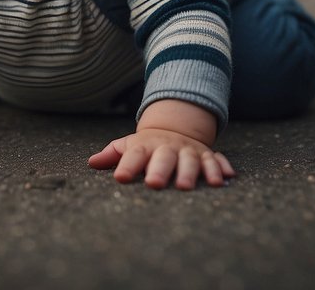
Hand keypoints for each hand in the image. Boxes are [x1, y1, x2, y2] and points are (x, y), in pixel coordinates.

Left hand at [88, 128, 234, 189]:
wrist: (174, 128)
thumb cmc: (147, 147)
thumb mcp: (128, 146)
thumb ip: (112, 155)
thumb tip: (91, 163)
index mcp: (146, 146)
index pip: (134, 155)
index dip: (127, 166)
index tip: (120, 179)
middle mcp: (168, 148)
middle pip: (164, 157)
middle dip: (160, 170)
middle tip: (154, 184)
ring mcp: (189, 151)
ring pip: (191, 159)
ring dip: (190, 172)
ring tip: (186, 186)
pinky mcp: (207, 155)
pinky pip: (216, 160)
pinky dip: (220, 168)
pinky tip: (223, 179)